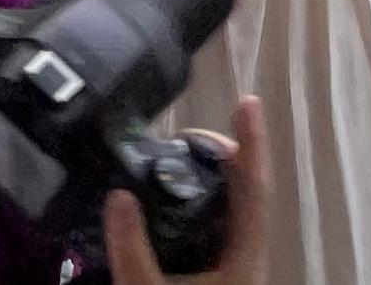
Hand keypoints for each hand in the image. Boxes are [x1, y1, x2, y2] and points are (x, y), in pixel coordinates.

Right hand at [101, 99, 263, 284]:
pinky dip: (193, 196)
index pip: (252, 189)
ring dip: (207, 174)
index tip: (248, 103)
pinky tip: (168, 193)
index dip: (252, 144)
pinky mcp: (213, 270)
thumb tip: (118, 195)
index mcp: (242, 256)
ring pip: (227, 206)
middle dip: (218, 153)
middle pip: (242, 190)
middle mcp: (243, 254)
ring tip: (175, 152)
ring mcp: (230, 263)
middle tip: (183, 133)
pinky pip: (210, 222)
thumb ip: (133, 251)